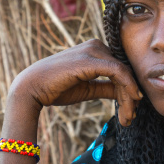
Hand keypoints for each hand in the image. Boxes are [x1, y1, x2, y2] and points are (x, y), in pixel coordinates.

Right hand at [10, 39, 142, 125]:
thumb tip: (126, 94)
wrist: (32, 88)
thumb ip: (107, 88)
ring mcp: (93, 50)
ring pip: (123, 73)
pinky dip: (127, 87)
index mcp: (95, 50)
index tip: (131, 111)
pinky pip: (118, 72)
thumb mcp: (88, 89)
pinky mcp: (91, 59)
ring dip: (129, 97)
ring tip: (128, 117)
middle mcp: (96, 45)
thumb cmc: (57, 88)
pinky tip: (131, 101)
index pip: (120, 69)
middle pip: (124, 71)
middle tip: (131, 117)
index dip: (129, 89)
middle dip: (130, 96)